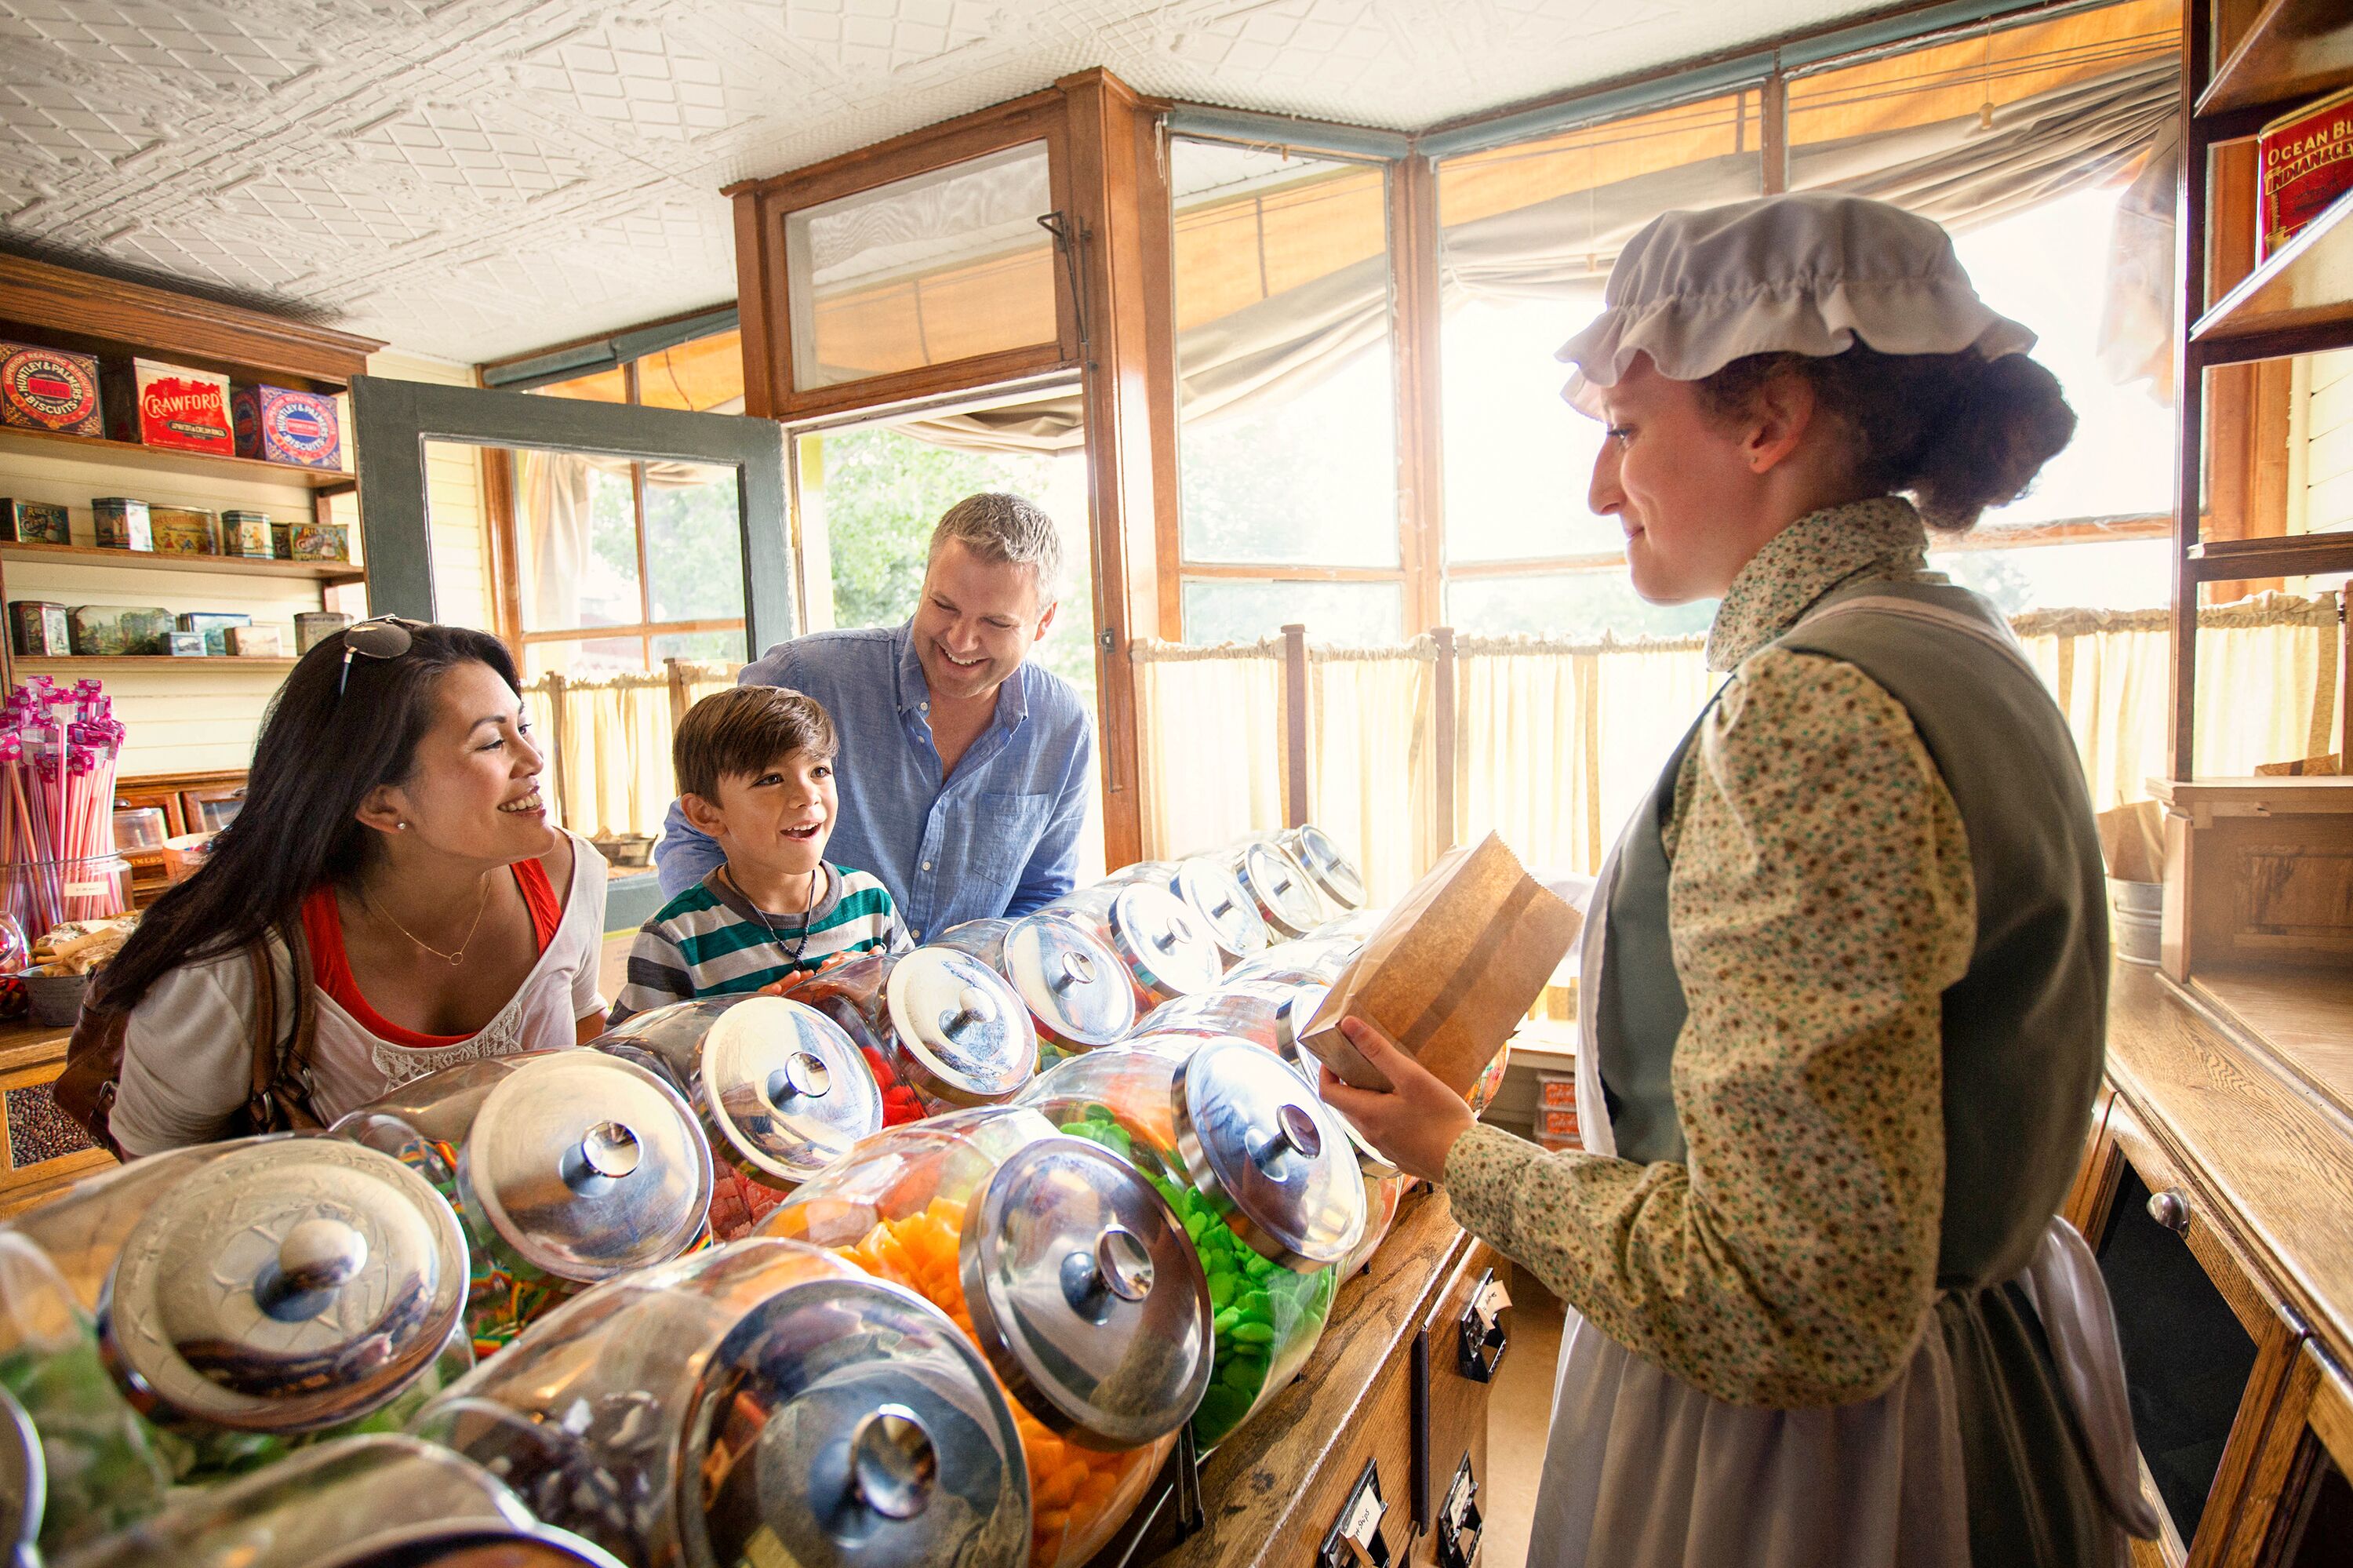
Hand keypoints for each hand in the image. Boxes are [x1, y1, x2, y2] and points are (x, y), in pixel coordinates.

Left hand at [1317, 1016, 1477, 1184]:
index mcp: (1367, 1115)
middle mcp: (1370, 1135)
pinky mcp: (1401, 1157)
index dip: (1325, 1071)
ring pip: (1365, 1120)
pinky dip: (1385, 1116)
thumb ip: (1378, 1051)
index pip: (1328, 1092)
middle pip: (1346, 1105)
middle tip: (1364, 1062)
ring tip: (1390, 1081)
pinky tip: (1409, 1108)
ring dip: (1368, 1099)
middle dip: (1348, 1083)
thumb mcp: (1411, 1077)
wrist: (1468, 1162)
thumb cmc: (1442, 1119)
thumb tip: (1349, 1026)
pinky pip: (1384, 1133)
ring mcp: (1385, 1149)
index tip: (1336, 1054)